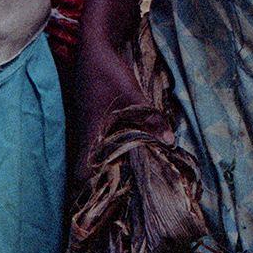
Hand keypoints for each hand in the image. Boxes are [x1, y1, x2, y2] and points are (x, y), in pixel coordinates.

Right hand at [71, 32, 172, 186]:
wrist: (95, 46)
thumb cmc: (109, 72)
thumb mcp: (133, 96)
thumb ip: (150, 120)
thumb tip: (169, 143)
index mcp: (90, 134)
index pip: (82, 172)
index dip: (90, 190)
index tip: (103, 206)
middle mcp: (84, 133)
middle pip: (87, 167)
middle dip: (99, 183)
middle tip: (116, 199)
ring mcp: (86, 124)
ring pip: (92, 153)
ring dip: (103, 166)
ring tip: (121, 181)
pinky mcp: (91, 116)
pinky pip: (96, 140)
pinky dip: (106, 150)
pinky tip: (120, 152)